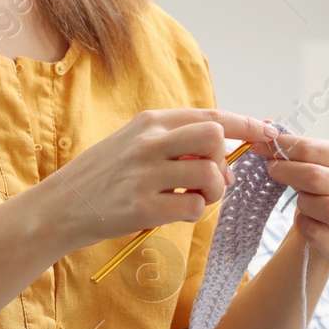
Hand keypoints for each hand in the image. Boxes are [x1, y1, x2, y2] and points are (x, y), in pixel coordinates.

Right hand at [38, 109, 280, 256]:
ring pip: (210, 176)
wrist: (59, 206)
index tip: (269, 132)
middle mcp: (148, 142)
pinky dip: (194, 214)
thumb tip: (223, 161)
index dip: (247, 124)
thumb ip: (175, 144)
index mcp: (150, 122)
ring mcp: (144, 174)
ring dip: (213, 193)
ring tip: (193, 200)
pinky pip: (193, 209)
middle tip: (213, 179)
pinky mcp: (141, 207)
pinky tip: (174, 213)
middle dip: (223, 160)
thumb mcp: (133, 144)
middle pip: (215, 138)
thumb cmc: (102, 177)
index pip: (211, 115)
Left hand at [262, 133, 328, 261]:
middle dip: (287, 172)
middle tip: (269, 169)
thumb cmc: (312, 189)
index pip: (315, 149)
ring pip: (328, 207)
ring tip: (296, 200)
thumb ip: (288, 145)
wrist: (322, 227)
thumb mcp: (305, 163)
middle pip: (317, 176)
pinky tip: (303, 221)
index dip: (284, 147)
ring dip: (303, 203)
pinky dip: (306, 227)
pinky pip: (321, 233)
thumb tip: (264, 124)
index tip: (259, 146)